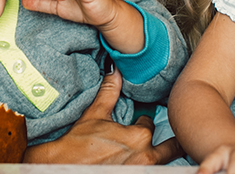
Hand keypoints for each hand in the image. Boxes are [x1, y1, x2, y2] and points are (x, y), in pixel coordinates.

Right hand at [21, 70, 182, 164]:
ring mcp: (141, 170)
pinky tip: (134, 162)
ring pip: (162, 162)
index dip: (143, 122)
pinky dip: (145, 165)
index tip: (139, 122)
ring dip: (158, 156)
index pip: (150, 125)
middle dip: (170, 144)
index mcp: (139, 136)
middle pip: (171, 149)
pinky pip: (151, 171)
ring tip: (145, 151)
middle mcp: (145, 157)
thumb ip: (109, 92)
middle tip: (168, 140)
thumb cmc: (77, 145)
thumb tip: (114, 70)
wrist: (64, 167)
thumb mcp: (94, 115)